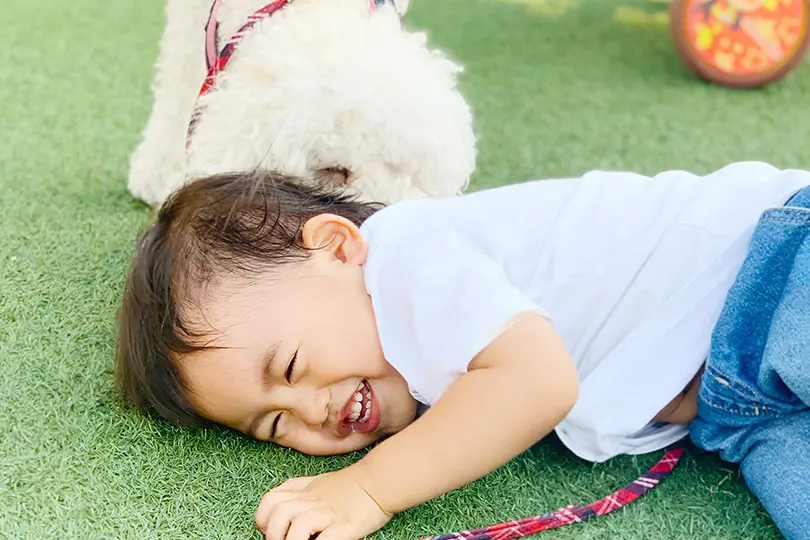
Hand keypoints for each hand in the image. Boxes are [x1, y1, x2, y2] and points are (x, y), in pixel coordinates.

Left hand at [255, 465, 392, 539]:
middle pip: (279, 514)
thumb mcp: (318, 481)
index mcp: (304, 491)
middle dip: (274, 534)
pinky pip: (326, 539)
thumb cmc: (351, 484)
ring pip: (298, 527)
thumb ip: (297, 489)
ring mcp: (329, 514)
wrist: (379, 480)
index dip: (263, 518)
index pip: (270, 500)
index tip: (268, 529)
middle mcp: (313, 501)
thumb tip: (277, 504)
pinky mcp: (346, 526)